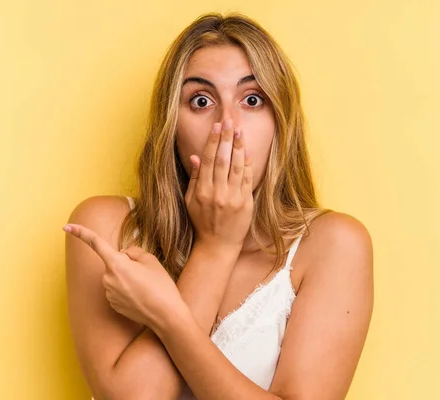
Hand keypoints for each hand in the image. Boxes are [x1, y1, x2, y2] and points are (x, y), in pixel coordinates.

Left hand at [63, 223, 183, 329]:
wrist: (166, 316)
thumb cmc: (160, 286)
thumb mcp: (151, 261)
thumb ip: (133, 252)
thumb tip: (124, 255)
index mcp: (116, 264)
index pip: (96, 243)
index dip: (81, 233)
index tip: (66, 227)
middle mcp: (108, 279)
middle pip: (114, 262)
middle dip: (126, 263)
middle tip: (146, 274)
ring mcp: (109, 293)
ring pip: (116, 277)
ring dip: (128, 277)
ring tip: (146, 287)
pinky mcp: (113, 305)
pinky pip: (118, 290)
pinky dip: (128, 290)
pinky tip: (141, 297)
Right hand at [184, 118, 253, 249]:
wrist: (218, 245)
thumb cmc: (202, 222)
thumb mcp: (191, 201)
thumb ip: (195, 178)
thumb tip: (195, 156)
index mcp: (202, 191)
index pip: (208, 160)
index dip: (213, 142)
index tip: (217, 127)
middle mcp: (217, 193)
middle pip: (223, 160)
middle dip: (226, 139)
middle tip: (229, 121)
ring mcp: (232, 198)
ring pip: (236, 167)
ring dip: (238, 147)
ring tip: (239, 131)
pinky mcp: (245, 203)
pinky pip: (247, 179)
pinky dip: (248, 164)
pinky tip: (247, 151)